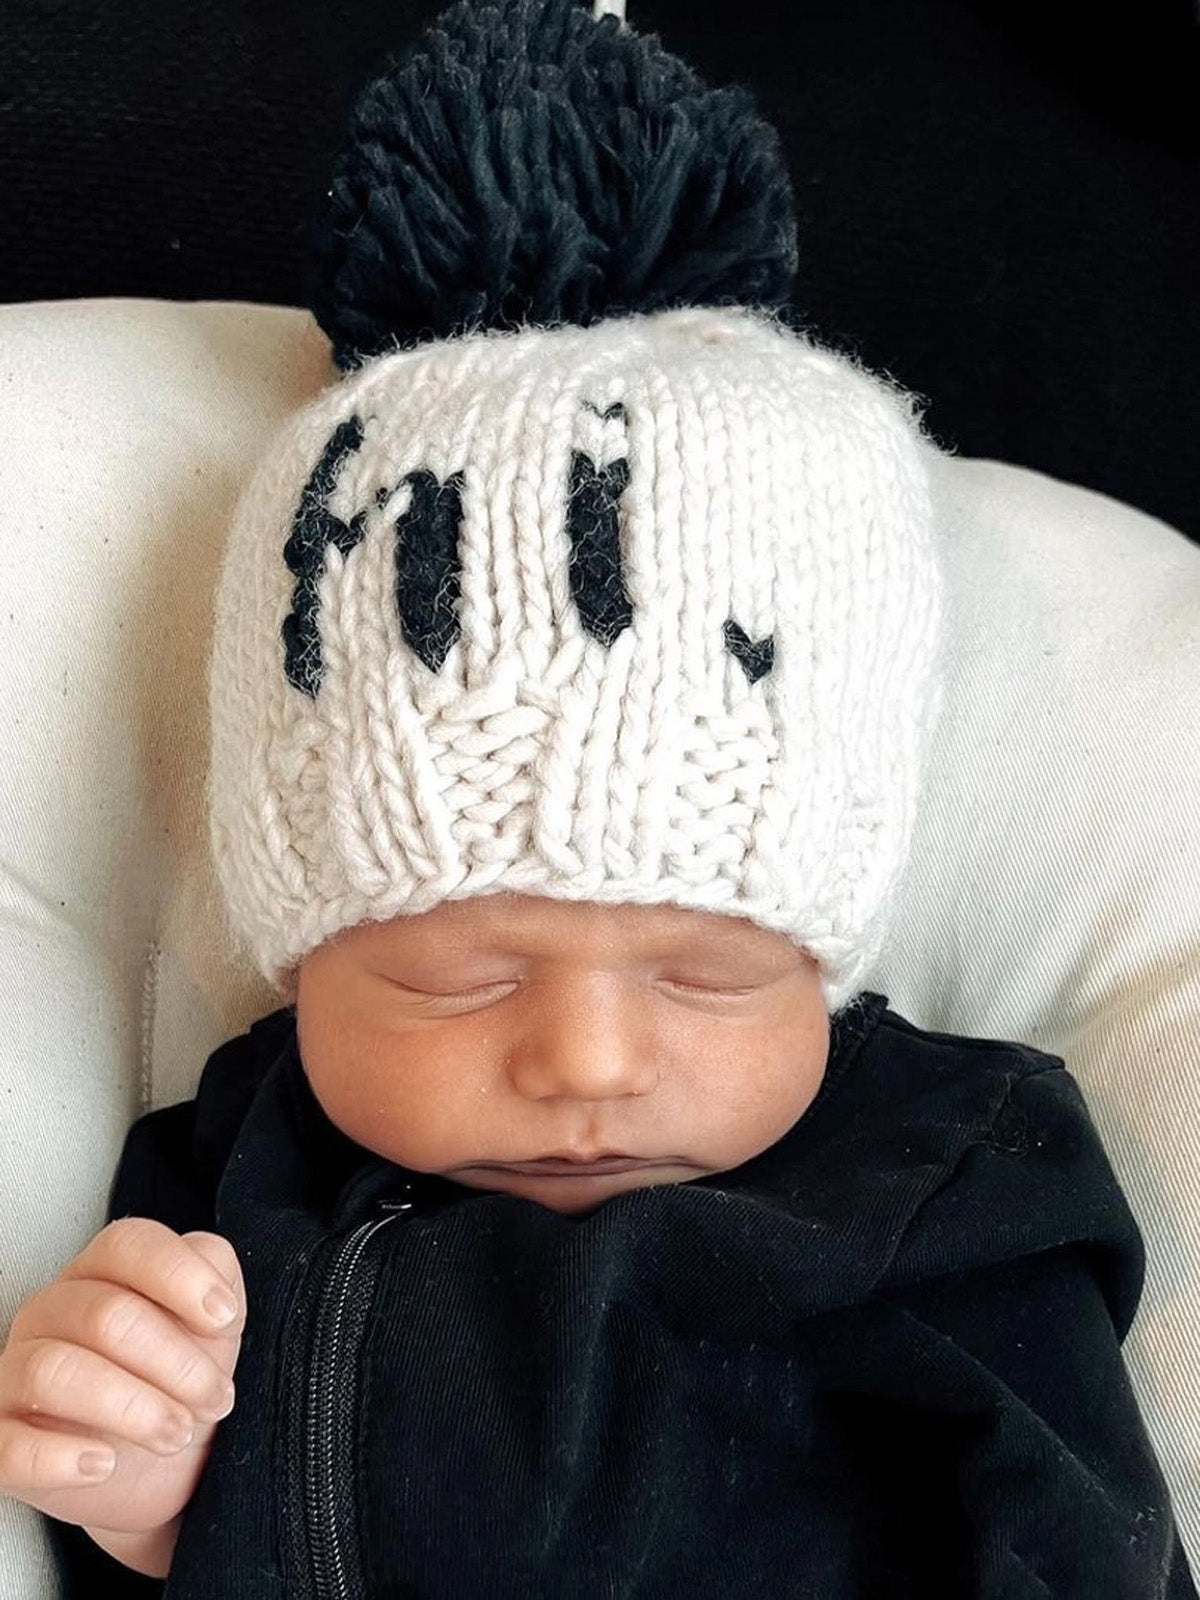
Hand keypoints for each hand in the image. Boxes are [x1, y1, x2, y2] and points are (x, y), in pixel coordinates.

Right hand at [0, 1218, 244, 1574]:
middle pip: (105, 1315)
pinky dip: (58, 1457)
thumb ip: (214, 1275)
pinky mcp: (1, 1441)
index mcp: (100, 1272)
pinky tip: (103, 1463)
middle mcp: (51, 1312)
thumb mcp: (210, 1323)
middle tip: (213, 1400)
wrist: (156, 1465)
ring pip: (53, 1372)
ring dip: (131, 1408)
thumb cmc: (176, 1379)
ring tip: (174, 1434)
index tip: (224, 1319)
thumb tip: (211, 1284)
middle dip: (176, 1363)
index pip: (127, 1245)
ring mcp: (16, 1374)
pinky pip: (8, 1446)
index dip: (180, 1277)